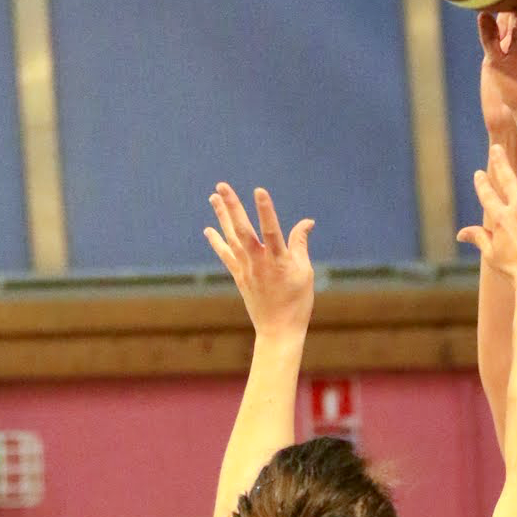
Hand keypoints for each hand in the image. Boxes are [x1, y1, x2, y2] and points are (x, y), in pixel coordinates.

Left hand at [205, 184, 314, 340]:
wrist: (279, 331)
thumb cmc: (297, 302)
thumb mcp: (305, 272)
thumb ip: (300, 244)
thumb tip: (307, 222)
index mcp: (280, 261)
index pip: (271, 230)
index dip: (265, 210)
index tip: (259, 190)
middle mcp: (259, 263)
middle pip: (243, 229)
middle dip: (232, 206)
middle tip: (221, 186)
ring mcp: (247, 269)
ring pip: (232, 238)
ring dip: (222, 216)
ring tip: (213, 197)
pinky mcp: (240, 277)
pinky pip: (226, 256)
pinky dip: (217, 242)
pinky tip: (209, 229)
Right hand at [458, 139, 516, 280]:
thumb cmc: (514, 273)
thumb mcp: (492, 256)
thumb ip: (478, 239)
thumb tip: (461, 232)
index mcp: (501, 219)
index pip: (488, 197)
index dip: (482, 185)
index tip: (479, 174)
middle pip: (509, 181)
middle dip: (501, 163)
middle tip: (497, 148)